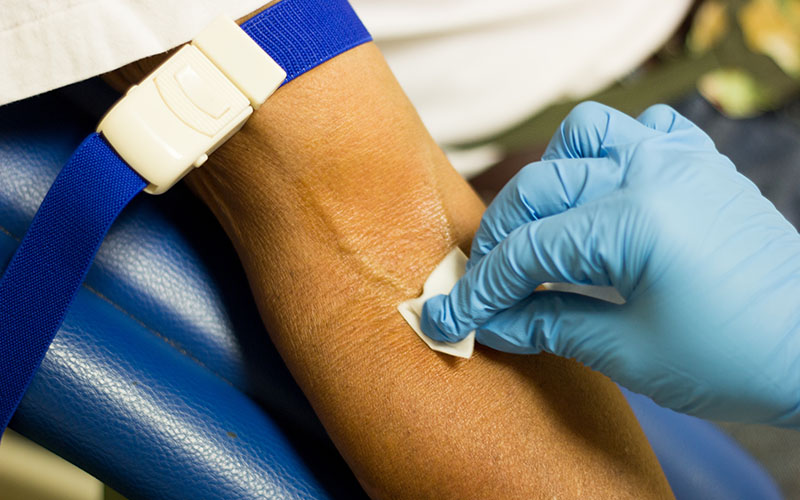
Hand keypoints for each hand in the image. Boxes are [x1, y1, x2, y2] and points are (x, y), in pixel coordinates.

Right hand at [421, 102, 799, 426]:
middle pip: (537, 189)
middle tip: (487, 286)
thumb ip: (548, 326)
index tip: (448, 316)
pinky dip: (607, 153)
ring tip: (543, 229)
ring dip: (547, 178)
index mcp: (634, 222)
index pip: (526, 253)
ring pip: (582, 134)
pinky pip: (641, 131)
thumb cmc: (734, 359)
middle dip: (499, 239)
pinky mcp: (700, 163)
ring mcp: (679, 160)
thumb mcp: (629, 354)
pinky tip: (603, 193)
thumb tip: (488, 322)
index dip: (478, 290)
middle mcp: (651, 173)